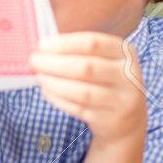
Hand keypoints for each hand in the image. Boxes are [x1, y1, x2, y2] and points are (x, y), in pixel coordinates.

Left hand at [29, 32, 146, 142]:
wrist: (127, 119)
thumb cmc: (106, 81)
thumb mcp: (104, 61)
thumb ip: (80, 52)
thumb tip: (43, 47)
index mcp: (125, 52)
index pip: (92, 43)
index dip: (64, 43)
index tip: (41, 45)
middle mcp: (128, 75)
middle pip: (86, 68)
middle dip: (55, 64)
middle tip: (34, 61)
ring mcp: (122, 100)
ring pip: (82, 92)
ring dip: (55, 83)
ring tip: (39, 77)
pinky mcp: (111, 120)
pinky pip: (79, 109)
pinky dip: (59, 99)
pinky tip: (47, 91)